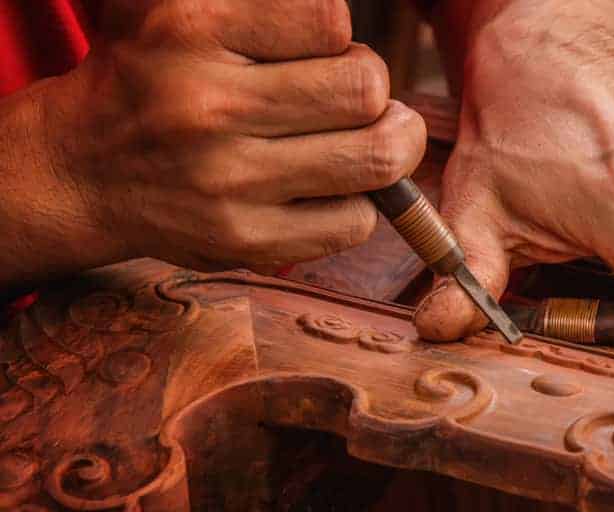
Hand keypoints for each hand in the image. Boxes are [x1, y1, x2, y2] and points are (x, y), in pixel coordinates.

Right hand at [35, 0, 425, 273]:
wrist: (81, 171)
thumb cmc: (152, 77)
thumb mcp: (181, 5)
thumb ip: (262, 4)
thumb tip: (341, 25)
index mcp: (191, 28)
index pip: (330, 20)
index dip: (341, 39)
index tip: (323, 53)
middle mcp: (206, 106)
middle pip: (365, 91)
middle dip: (373, 91)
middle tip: (353, 100)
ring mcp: (227, 182)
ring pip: (375, 160)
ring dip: (387, 146)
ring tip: (366, 138)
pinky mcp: (243, 241)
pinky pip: (354, 223)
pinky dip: (358, 203)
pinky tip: (330, 188)